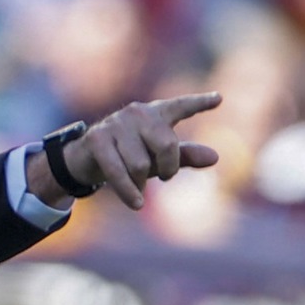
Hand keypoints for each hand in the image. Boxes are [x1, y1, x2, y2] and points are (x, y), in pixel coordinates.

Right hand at [64, 92, 221, 209]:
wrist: (85, 158)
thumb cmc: (128, 155)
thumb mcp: (158, 158)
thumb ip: (186, 156)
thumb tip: (216, 157)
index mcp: (156, 113)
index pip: (180, 107)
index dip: (199, 103)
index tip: (219, 100)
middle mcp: (137, 112)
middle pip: (166, 145)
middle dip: (168, 168)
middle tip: (165, 177)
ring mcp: (116, 124)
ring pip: (140, 164)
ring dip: (141, 183)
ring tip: (139, 187)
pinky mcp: (97, 138)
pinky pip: (117, 171)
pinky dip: (128, 191)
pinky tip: (137, 204)